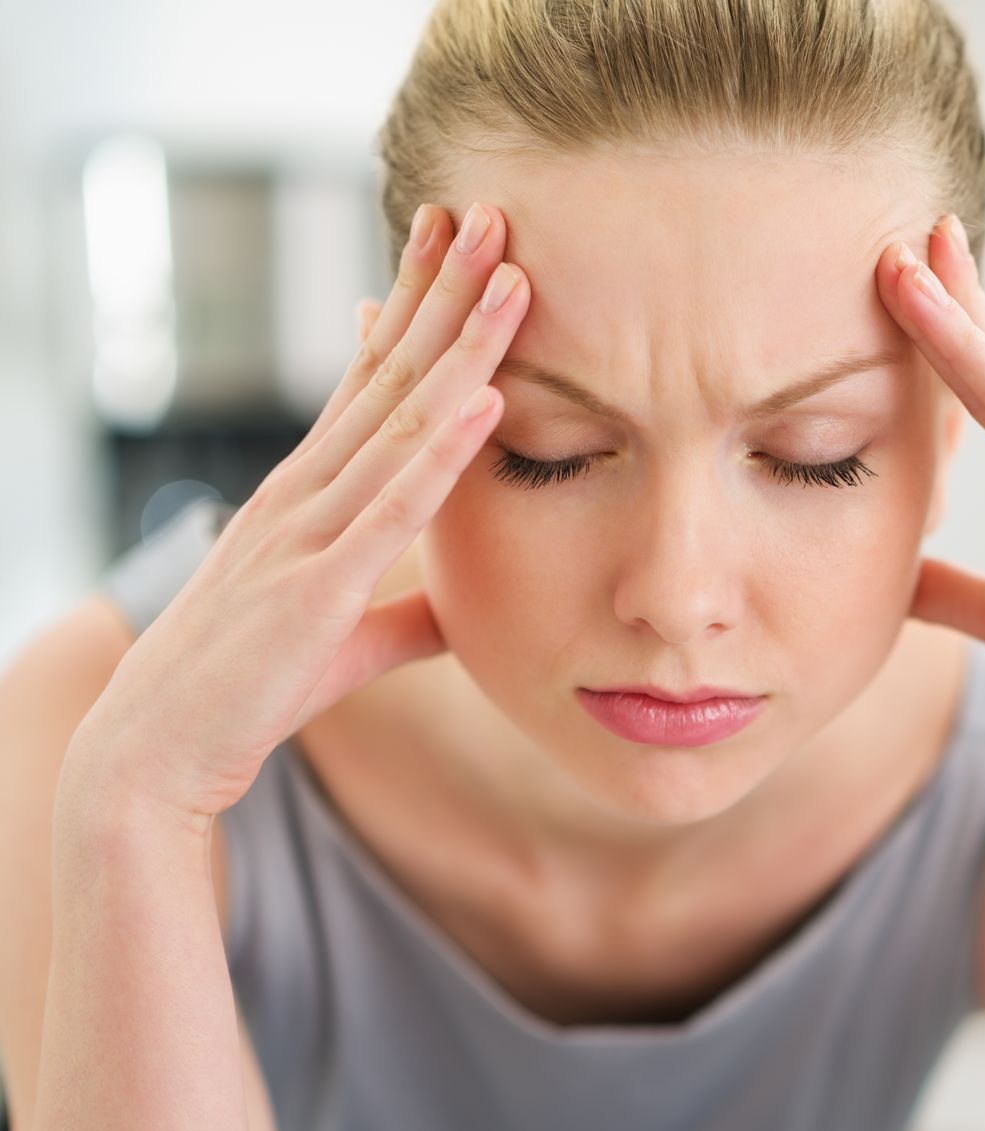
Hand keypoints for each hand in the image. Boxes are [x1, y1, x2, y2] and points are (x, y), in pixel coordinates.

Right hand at [68, 202, 530, 826]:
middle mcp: (306, 491)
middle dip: (442, 290)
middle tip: (491, 210)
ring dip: (459, 346)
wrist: (158, 751)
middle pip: (388, 371)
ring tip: (511, 277)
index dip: (417, 306)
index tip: (459, 243)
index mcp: (310, 493)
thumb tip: (462, 601)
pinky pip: (393, 506)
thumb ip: (409, 606)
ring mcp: (308, 531)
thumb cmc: (251, 689)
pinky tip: (485, 399)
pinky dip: (443, 449)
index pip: (372, 378)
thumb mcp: (349, 636)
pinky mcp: (318, 586)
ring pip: (399, 419)